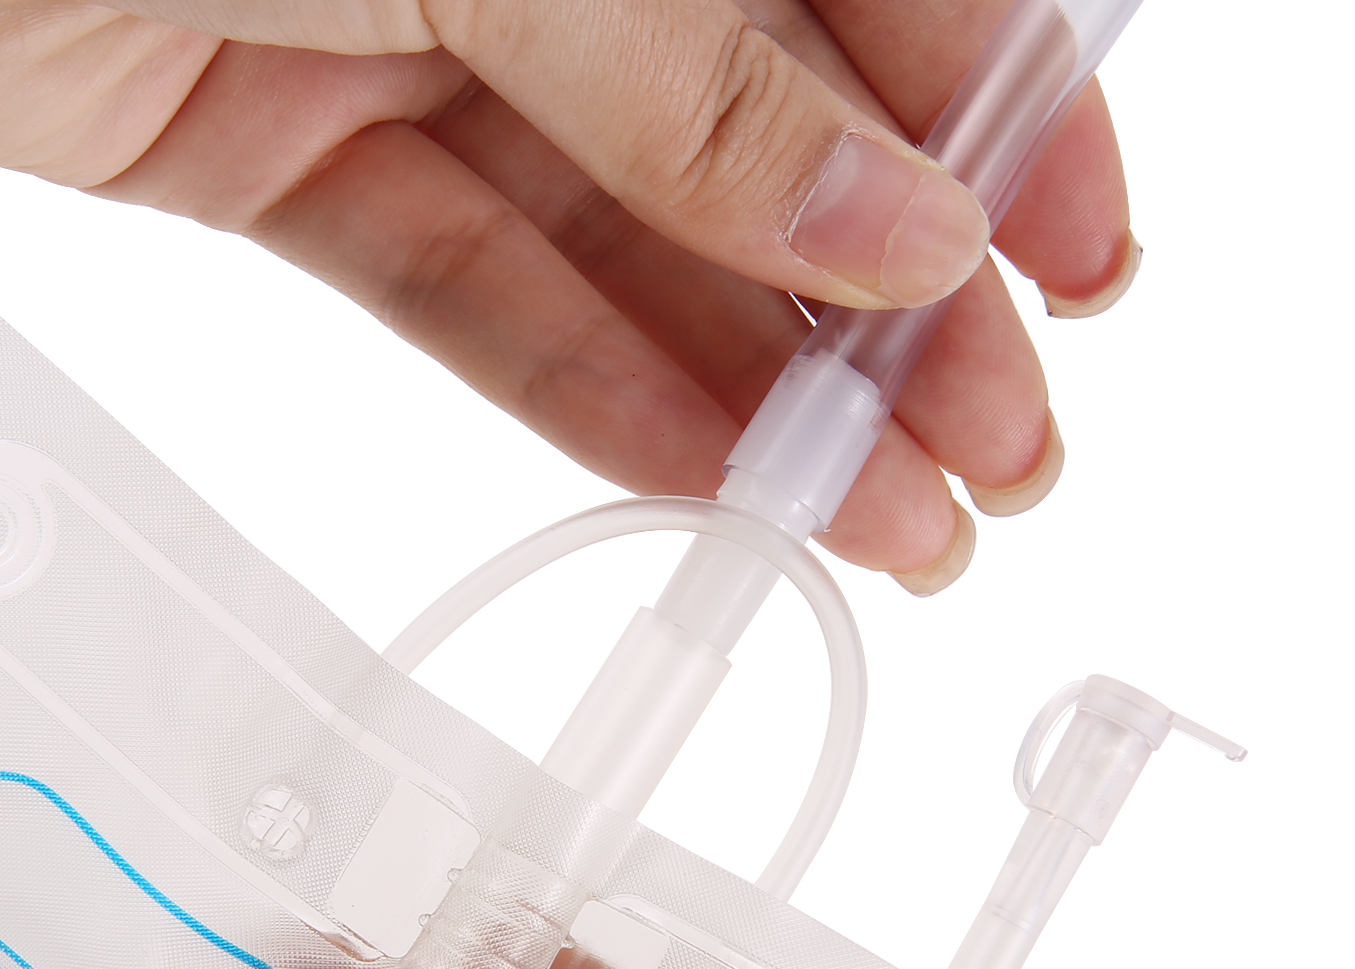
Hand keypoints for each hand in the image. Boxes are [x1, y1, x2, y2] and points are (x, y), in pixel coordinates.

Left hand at [0, 3, 1135, 587]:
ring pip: (624, 234)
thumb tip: (903, 220)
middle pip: (761, 127)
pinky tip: (699, 477)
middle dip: (894, 302)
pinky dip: (577, 385)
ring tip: (881, 525)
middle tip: (997, 454)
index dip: (993, 123)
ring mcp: (399, 20)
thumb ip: (696, 79)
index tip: (1082, 270)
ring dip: (758, 385)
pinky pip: (462, 281)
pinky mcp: (278, 138)